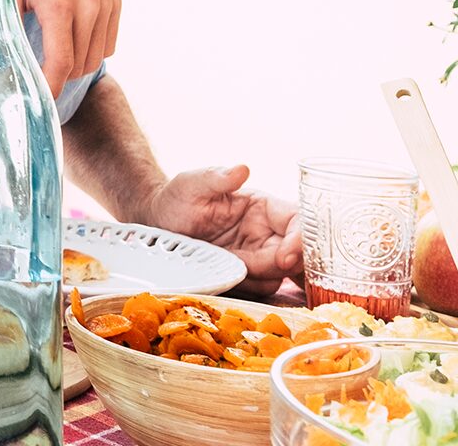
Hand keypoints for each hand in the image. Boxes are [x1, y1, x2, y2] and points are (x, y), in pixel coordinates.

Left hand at [18, 0, 119, 98]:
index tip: (36, 100)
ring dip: (74, 62)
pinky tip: (68, 37)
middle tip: (33, 72)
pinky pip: (108, 42)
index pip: (61, 65)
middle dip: (57, 75)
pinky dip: (90, 47)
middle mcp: (90, 4)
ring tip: (48, 52)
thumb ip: (1, 22)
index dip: (49, 89)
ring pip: (95, 57)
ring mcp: (106, 1)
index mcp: (60, 3)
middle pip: (79, 65)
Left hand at [142, 165, 303, 295]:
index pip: (298, 221)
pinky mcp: (245, 274)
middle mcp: (267, 231)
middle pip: (298, 253)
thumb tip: (242, 169)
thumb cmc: (177, 198)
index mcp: (263, 207)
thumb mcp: (192, 184)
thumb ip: (216, 178)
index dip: (300, 240)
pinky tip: (228, 277)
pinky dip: (250, 287)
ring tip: (230, 267)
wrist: (157, 224)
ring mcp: (257, 254)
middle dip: (286, 265)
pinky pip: (261, 287)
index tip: (285, 257)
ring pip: (280, 274)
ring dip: (262, 277)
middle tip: (254, 267)